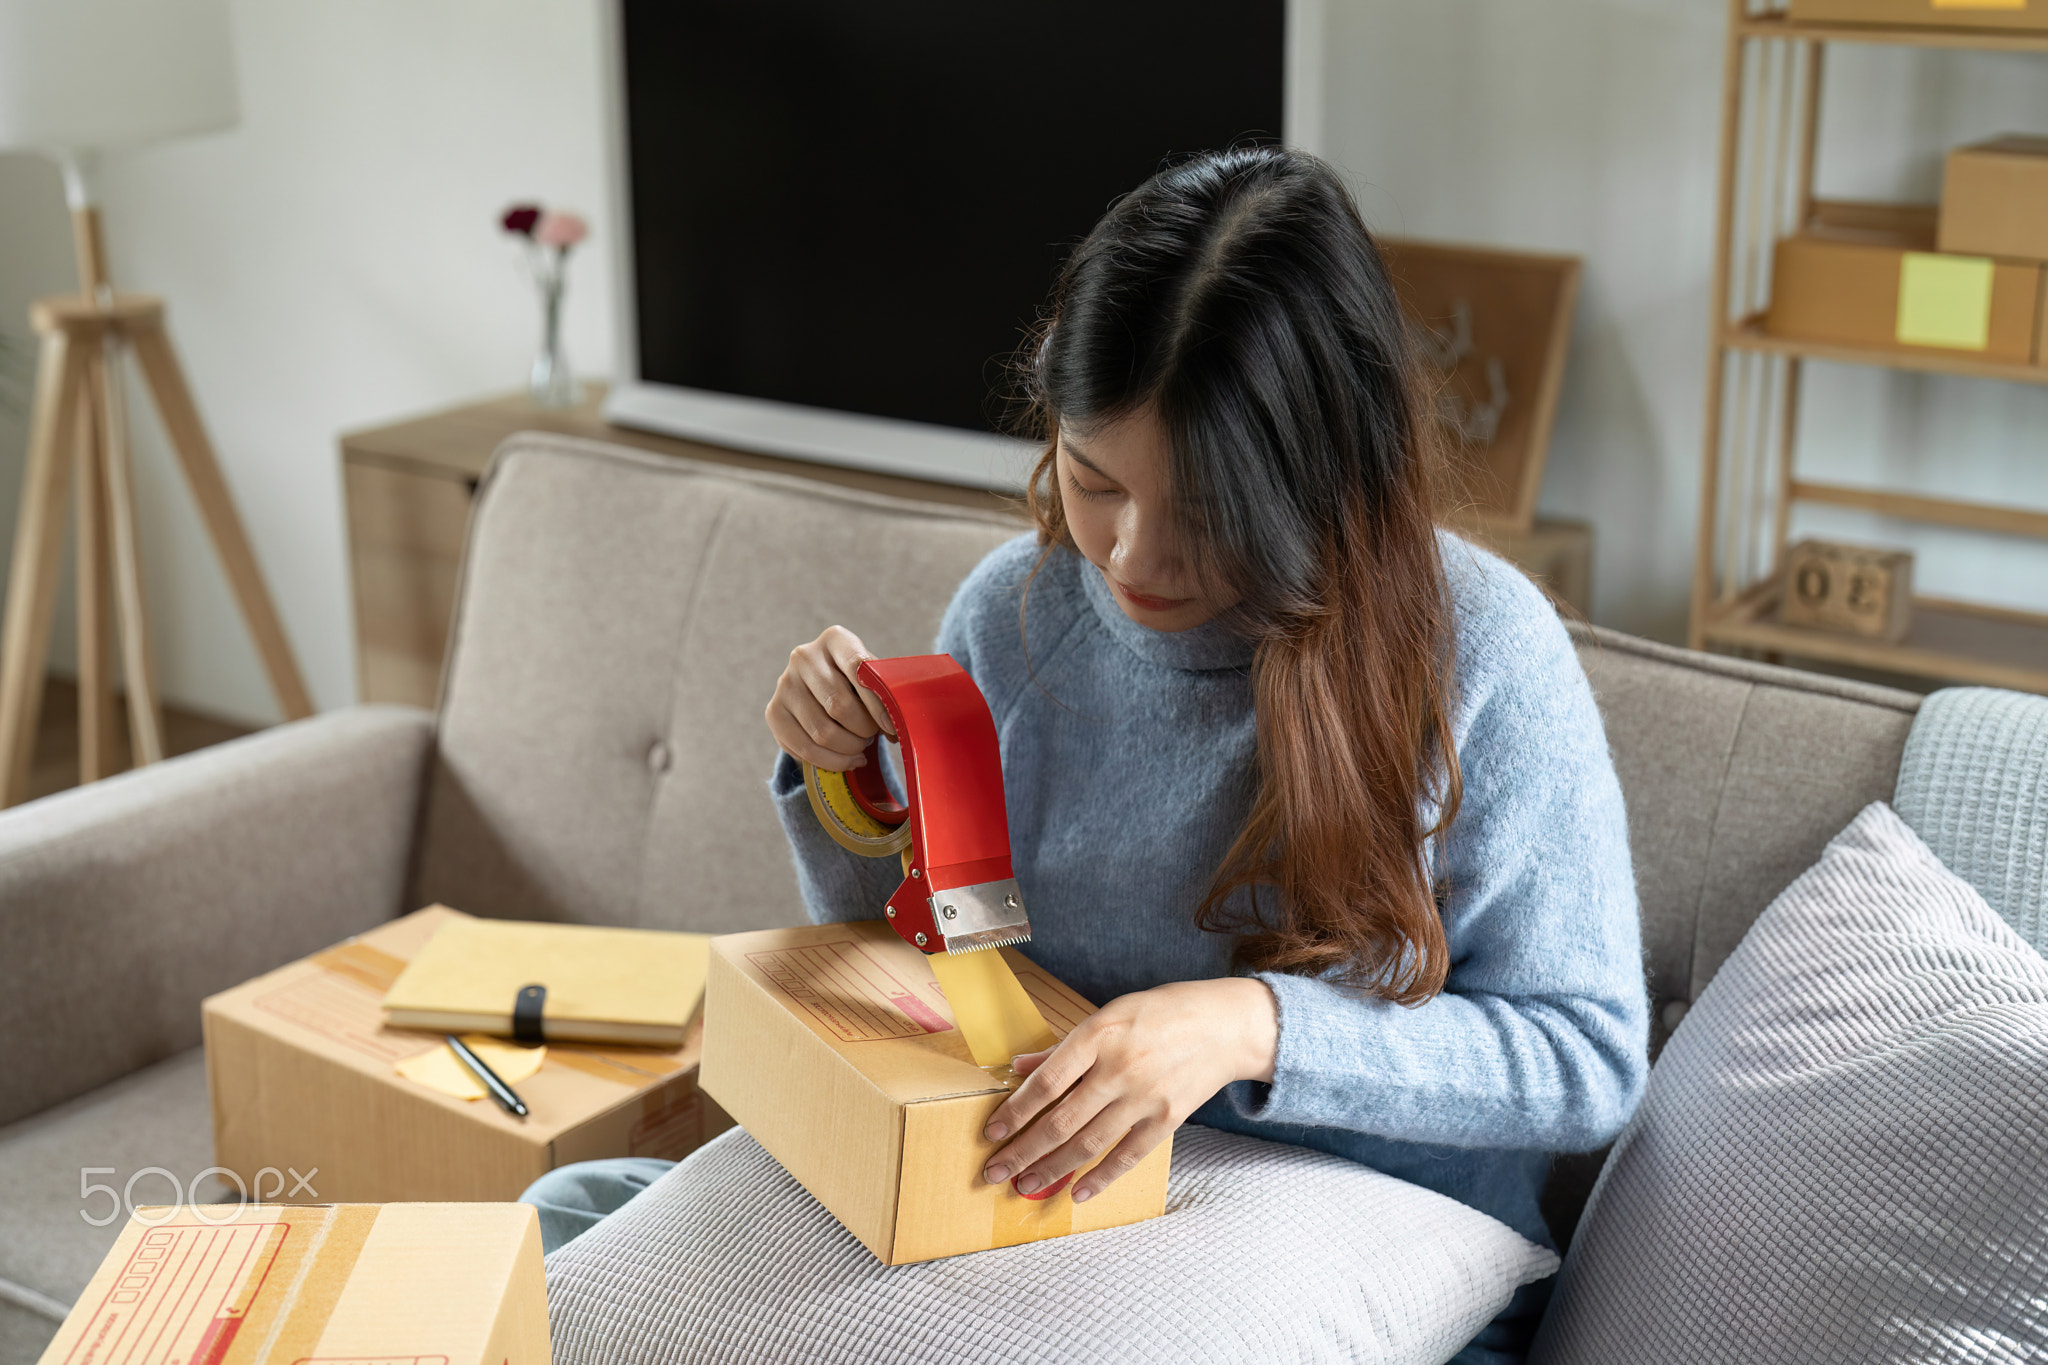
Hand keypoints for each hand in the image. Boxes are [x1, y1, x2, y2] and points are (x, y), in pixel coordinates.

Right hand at [765, 625, 895, 770]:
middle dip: (864, 730)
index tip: (891, 727)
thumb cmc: (857, 685)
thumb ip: (885, 691)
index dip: (877, 703)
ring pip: (822, 732)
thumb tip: (899, 726)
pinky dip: (833, 762)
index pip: (858, 667)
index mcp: (835, 639)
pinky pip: (805, 749)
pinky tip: (849, 759)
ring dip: (850, 748)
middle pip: (839, 705)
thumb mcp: (872, 677)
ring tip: (861, 746)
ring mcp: (784, 683)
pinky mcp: (773, 712)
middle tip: (873, 736)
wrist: (821, 690)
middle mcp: (804, 656)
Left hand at [980, 976, 1278, 1202]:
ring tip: (1023, 1185)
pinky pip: (1127, 1156)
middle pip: (1060, 1120)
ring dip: (1051, 1168)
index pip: (1046, 1082)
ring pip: (1088, 1143)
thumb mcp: (1109, 1015)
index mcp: (1098, 1034)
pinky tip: (1077, 1193)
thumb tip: (1018, 1068)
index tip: (990, 1134)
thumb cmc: (1160, 1014)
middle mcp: (1119, 1068)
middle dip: (1022, 1151)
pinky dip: (1100, 1178)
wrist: (1224, 1025)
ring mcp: (1145, 1096)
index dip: (1014, 1112)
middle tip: (993, 1172)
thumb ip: (1063, 1048)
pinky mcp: (1168, 1119)